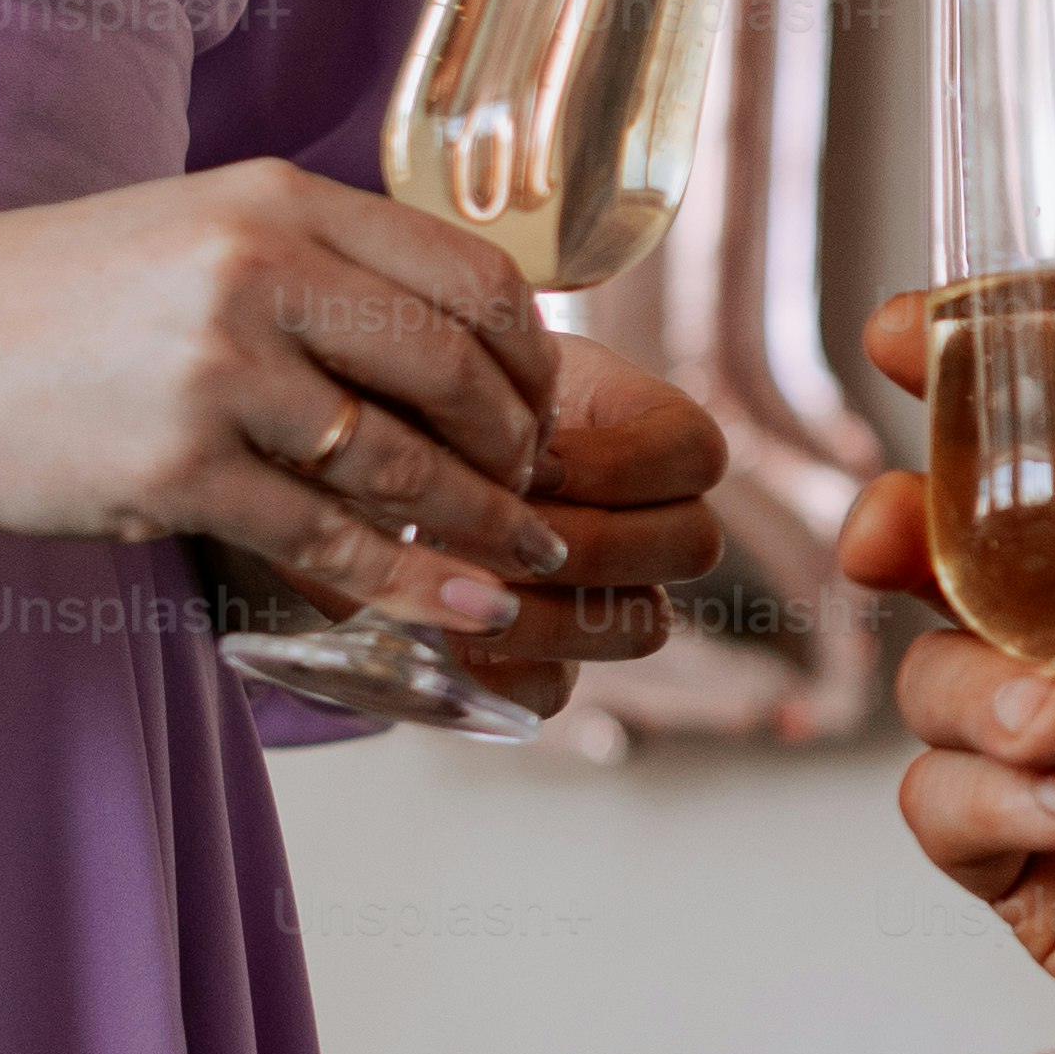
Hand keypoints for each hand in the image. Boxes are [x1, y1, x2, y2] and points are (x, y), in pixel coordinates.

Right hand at [0, 159, 568, 628]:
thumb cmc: (45, 295)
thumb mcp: (193, 230)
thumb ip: (316, 266)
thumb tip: (459, 340)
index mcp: (276, 201)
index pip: (470, 274)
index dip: (530, 352)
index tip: (543, 403)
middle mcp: (257, 272)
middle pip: (456, 370)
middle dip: (519, 447)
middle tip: (540, 491)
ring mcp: (214, 373)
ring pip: (405, 466)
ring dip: (485, 525)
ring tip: (525, 560)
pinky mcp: (171, 472)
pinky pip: (327, 542)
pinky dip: (408, 584)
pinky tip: (462, 608)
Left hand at [230, 336, 726, 718]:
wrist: (357, 443)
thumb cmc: (420, 387)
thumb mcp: (461, 365)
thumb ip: (497, 397)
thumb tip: (522, 462)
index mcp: (647, 432)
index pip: (697, 454)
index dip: (625, 465)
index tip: (532, 456)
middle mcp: (651, 520)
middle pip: (693, 546)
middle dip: (589, 540)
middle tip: (499, 526)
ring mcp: (610, 597)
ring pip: (640, 626)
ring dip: (548, 609)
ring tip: (464, 579)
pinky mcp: (546, 662)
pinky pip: (556, 689)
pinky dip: (500, 663)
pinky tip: (443, 624)